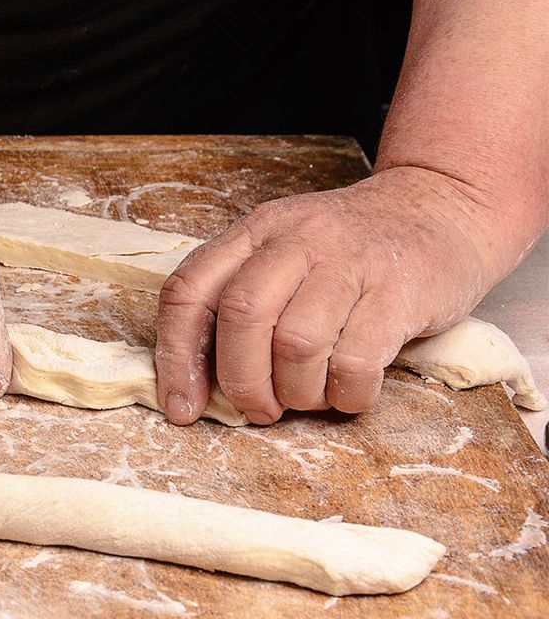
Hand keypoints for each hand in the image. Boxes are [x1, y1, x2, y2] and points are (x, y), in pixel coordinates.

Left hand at [154, 166, 507, 424]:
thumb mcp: (285, 252)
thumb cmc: (351, 250)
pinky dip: (345, 394)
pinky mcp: (398, 290)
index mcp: (254, 231)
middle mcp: (295, 238)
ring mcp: (348, 260)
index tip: (182, 407)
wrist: (442, 208)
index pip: (189, 290)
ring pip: (296, 343)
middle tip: (259, 410)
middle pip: (242, 316)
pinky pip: (354, 361)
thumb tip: (199, 384)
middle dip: (241, 381)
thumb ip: (243, 300)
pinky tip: (349, 391)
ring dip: (297, 392)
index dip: (175, 357)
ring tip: (309, 396)